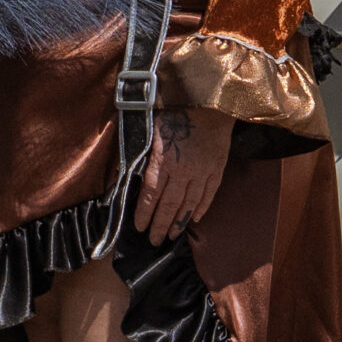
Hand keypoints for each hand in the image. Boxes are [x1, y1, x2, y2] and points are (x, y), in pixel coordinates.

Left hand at [134, 104, 230, 243]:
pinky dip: (202, 208)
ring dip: (179, 222)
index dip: (145, 213)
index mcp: (163, 160)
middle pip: (169, 205)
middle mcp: (182, 170)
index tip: (139, 227)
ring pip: (189, 204)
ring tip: (172, 236)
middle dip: (160, 225)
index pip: (151, 194)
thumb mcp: (150, 126)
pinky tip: (195, 219)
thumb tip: (125, 166)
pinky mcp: (217, 169)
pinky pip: (209, 194)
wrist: (209, 100)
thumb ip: (140, 148)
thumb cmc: (175, 109)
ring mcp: (202, 172)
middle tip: (154, 241)